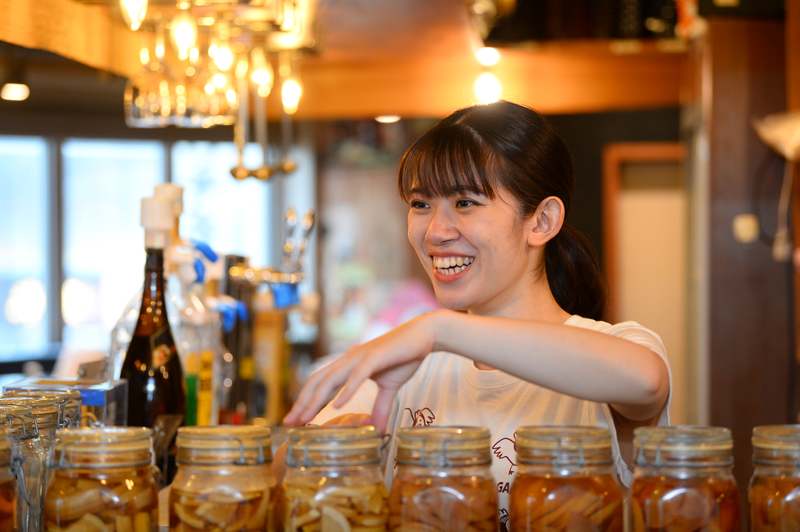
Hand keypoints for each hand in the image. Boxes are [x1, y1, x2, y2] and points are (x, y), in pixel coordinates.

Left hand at [283, 311, 441, 431]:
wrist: (424, 335)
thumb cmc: (405, 357)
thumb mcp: (391, 388)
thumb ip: (380, 407)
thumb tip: (377, 429)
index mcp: (349, 364)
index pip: (320, 383)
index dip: (305, 400)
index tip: (294, 420)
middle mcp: (349, 359)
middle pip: (318, 381)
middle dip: (303, 402)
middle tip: (290, 423)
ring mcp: (361, 357)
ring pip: (332, 379)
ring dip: (317, 399)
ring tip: (306, 418)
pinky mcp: (376, 357)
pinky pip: (358, 375)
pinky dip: (346, 390)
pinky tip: (337, 406)